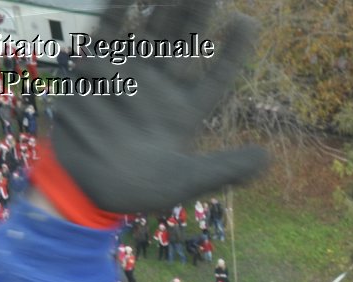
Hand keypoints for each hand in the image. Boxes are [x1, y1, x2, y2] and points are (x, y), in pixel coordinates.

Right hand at [46, 0, 267, 215]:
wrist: (84, 190)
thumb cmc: (137, 191)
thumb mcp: (186, 181)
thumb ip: (224, 168)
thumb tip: (268, 159)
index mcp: (186, 112)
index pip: (216, 75)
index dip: (233, 50)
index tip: (247, 22)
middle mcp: (161, 88)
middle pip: (184, 41)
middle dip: (197, 11)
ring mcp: (129, 75)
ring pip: (152, 31)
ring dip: (164, 6)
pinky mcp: (95, 71)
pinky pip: (108, 33)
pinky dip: (117, 11)